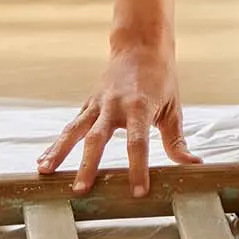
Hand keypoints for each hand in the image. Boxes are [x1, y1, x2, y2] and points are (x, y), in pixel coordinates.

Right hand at [37, 39, 201, 195]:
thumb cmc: (161, 79)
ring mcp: (98, 103)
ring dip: (59, 152)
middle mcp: (114, 105)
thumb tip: (193, 165)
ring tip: (45, 172)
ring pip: (75, 130)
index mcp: (139, 107)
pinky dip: (56, 144)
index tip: (137, 192)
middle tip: (81, 189)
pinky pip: (71, 126)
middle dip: (88, 165)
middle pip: (98, 138)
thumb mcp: (173, 108)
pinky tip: (44, 162)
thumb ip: (176, 141)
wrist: (140, 46)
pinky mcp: (88, 104)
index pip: (137, 143)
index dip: (137, 168)